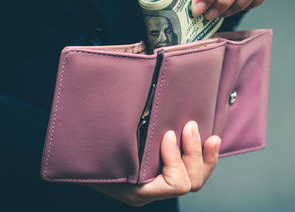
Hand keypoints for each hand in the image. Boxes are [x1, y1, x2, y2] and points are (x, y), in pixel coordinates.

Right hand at [84, 121, 220, 206]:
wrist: (82, 156)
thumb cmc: (91, 147)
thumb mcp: (106, 141)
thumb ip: (125, 131)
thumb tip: (142, 104)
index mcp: (138, 189)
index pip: (174, 184)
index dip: (175, 159)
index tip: (166, 134)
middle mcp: (152, 191)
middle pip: (190, 182)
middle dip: (193, 153)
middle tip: (190, 126)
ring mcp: (160, 184)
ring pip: (196, 180)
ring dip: (203, 156)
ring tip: (210, 137)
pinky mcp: (165, 173)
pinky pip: (192, 173)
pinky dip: (204, 157)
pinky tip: (210, 141)